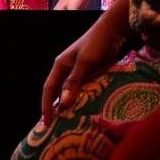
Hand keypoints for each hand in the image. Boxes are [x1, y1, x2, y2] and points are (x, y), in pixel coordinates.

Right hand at [41, 9, 132, 124]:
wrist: (113, 30)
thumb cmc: (97, 43)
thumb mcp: (85, 62)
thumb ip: (74, 81)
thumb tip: (62, 103)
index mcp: (60, 64)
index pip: (48, 89)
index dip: (45, 106)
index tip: (46, 124)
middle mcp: (66, 69)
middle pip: (56, 92)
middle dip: (54, 109)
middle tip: (55, 128)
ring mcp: (78, 71)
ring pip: (69, 92)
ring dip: (68, 106)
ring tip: (68, 124)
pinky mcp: (89, 73)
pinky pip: (81, 90)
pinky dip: (80, 101)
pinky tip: (84, 111)